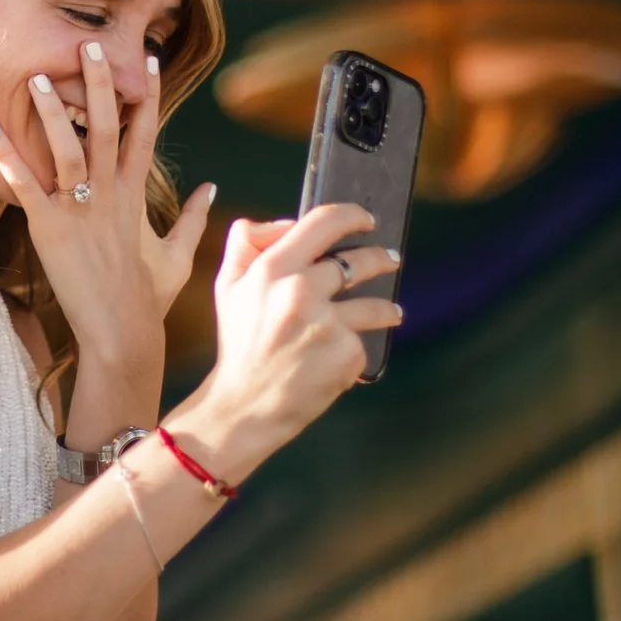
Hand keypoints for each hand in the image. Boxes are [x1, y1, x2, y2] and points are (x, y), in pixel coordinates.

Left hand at [0, 42, 215, 376]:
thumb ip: (194, 218)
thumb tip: (212, 188)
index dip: (148, 95)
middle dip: (99, 84)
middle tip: (89, 44)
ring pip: (68, 148)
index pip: (146, 133)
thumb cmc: (148, 299)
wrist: (123, 334)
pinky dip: (7, 155)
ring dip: (52, 110)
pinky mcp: (51, 229)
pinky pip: (25, 184)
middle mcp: (110, 194)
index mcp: (136, 196)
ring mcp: (80, 210)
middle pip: (109, 127)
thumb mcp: (178, 254)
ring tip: (36, 75)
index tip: (148, 60)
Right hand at [168, 204, 401, 483]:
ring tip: (392, 312)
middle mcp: (300, 291)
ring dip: (388, 307)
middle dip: (381, 258)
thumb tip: (289, 223)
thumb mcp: (228, 285)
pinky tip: (347, 356)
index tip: (366, 219)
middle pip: (358, 261)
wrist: (244, 405)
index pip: (322, 222)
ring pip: (376, 304)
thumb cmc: (240, 343)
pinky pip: (364, 342)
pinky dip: (359, 348)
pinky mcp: (346, 354)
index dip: (351, 215)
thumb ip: (248, 242)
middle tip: (391, 259)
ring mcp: (326, 324)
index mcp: (271, 268)